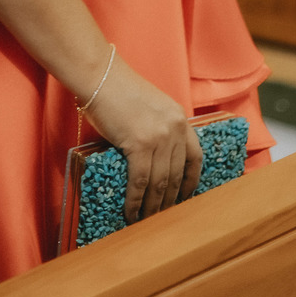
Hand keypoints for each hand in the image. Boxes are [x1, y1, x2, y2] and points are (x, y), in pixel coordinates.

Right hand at [82, 57, 202, 221]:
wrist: (100, 76)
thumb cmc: (118, 89)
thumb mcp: (151, 106)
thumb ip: (159, 129)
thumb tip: (155, 160)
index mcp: (180, 118)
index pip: (195, 157)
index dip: (191, 181)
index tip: (185, 197)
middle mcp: (175, 129)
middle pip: (177, 174)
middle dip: (169, 200)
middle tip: (162, 216)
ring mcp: (159, 137)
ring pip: (160, 182)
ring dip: (153, 206)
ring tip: (147, 221)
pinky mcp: (139, 144)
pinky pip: (140, 181)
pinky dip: (136, 201)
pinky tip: (132, 212)